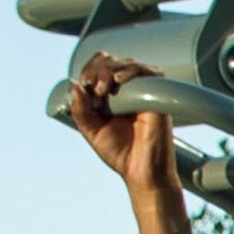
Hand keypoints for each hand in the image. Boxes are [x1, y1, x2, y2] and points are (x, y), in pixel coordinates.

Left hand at [69, 54, 179, 211]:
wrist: (143, 172)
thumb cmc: (121, 154)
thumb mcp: (91, 131)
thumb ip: (81, 111)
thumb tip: (75, 87)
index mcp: (113, 97)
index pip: (101, 68)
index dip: (89, 69)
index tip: (83, 84)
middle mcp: (130, 92)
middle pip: (113, 61)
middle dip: (97, 69)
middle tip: (91, 85)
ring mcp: (145, 93)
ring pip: (128, 63)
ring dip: (110, 70)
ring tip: (102, 89)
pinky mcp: (158, 97)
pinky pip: (149, 73)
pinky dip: (132, 71)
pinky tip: (119, 80)